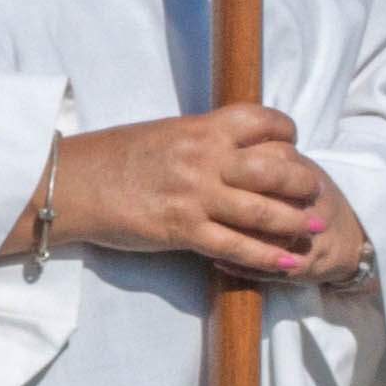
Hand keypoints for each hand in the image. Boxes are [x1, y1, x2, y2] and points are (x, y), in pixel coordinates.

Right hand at [31, 103, 368, 283]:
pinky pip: (236, 247)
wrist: (69, 184)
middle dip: (303, 183)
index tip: (292, 144)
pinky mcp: (183, 230)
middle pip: (274, 169)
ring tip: (315, 229)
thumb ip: (199, 139)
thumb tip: (228, 146)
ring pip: (263, 211)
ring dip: (295, 223)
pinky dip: (267, 258)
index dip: (286, 132)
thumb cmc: (110, 157)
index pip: (262, 122)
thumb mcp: (161, 134)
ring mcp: (195, 196)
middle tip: (316, 193)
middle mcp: (204, 159)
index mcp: (200, 128)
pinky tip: (288, 263)